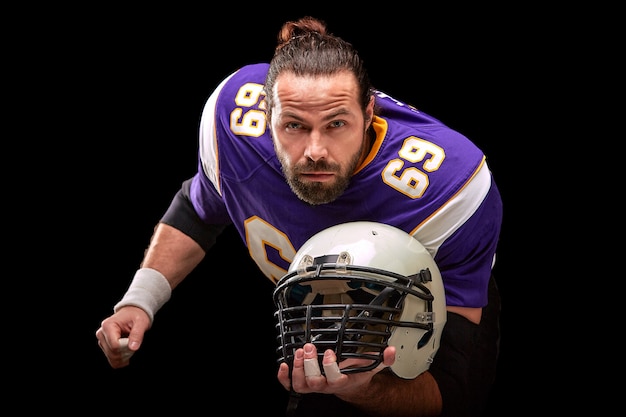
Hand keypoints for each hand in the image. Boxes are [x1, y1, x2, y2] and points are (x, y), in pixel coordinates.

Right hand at [95, 305, 150, 367]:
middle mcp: (102, 333)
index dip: (126, 347)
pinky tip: (127, 354)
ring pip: (112, 358)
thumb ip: (137, 334)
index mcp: (108, 326)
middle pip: (113, 353)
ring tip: (131, 346)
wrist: (132, 313)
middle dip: (126, 352)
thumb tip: (133, 347)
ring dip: (124, 356)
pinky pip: (111, 359)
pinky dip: (120, 360)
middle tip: (135, 344)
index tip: (134, 343)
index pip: (115, 346)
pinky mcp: (104, 346)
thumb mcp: (141, 322)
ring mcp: (102, 340)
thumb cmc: (136, 316)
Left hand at [277, 343, 394, 395]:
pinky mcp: (304, 383)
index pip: (334, 378)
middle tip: (309, 348)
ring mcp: (313, 385)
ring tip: (299, 352)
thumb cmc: (356, 374)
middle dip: (310, 364)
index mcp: (341, 382)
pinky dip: (284, 377)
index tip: (330, 352)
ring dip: (297, 369)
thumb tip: (390, 351)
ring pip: (300, 385)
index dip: (330, 366)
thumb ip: (382, 359)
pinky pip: (290, 385)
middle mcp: (325, 386)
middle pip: (313, 382)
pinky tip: (283, 365)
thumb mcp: (371, 366)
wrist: (349, 385)